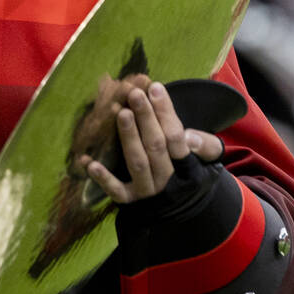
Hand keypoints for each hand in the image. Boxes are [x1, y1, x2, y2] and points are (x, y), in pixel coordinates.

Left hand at [80, 75, 223, 204]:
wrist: (178, 206)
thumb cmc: (186, 168)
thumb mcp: (204, 156)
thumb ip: (203, 143)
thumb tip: (190, 136)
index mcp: (186, 165)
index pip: (176, 137)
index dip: (165, 113)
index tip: (155, 88)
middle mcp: (167, 179)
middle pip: (156, 146)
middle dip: (146, 118)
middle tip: (134, 94)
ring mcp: (147, 190)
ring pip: (137, 163)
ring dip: (129, 138)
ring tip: (121, 113)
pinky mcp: (129, 199)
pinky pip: (116, 191)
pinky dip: (103, 178)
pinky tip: (89, 162)